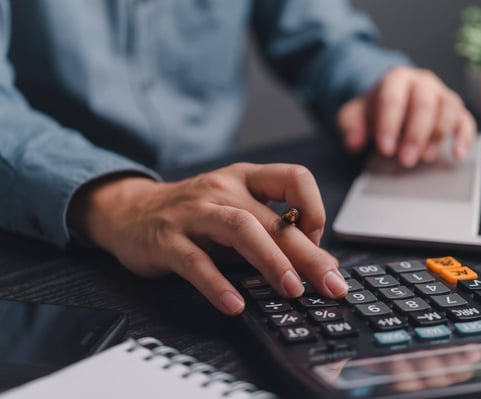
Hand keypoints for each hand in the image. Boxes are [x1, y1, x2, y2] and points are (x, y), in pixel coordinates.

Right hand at [67, 163, 347, 314]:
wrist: (130, 211)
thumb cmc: (192, 215)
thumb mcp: (234, 212)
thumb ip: (270, 234)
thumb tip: (318, 263)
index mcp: (244, 179)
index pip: (293, 178)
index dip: (314, 208)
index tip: (318, 241)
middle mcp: (222, 189)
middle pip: (271, 218)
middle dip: (307, 253)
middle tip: (331, 284)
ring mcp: (193, 212)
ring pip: (239, 229)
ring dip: (271, 261)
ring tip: (292, 290)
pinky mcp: (167, 239)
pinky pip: (196, 261)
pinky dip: (218, 284)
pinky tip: (235, 304)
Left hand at [337, 66, 476, 166]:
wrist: (389, 103)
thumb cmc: (373, 111)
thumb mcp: (353, 116)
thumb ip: (349, 127)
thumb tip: (354, 144)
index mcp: (395, 79)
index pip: (393, 98)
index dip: (389, 124)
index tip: (385, 148)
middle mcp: (422, 83)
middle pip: (424, 104)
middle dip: (415, 134)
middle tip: (405, 160)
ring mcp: (441, 95)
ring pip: (448, 109)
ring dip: (437, 136)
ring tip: (424, 158)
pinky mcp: (455, 110)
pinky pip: (465, 120)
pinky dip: (464, 137)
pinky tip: (457, 154)